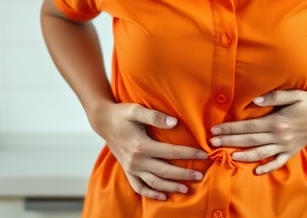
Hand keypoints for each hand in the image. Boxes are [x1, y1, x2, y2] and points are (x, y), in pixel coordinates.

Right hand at [91, 103, 207, 199]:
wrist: (103, 121)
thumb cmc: (121, 114)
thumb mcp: (136, 110)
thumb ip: (155, 116)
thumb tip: (174, 123)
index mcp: (141, 145)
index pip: (171, 152)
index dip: (188, 153)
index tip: (204, 154)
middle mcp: (137, 160)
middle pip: (165, 170)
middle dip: (184, 174)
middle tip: (200, 175)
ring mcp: (131, 168)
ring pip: (154, 182)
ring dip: (171, 187)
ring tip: (186, 189)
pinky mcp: (128, 171)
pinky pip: (139, 187)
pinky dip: (151, 194)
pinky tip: (163, 197)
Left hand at [208, 89, 306, 174]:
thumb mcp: (294, 94)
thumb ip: (275, 96)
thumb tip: (255, 99)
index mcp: (277, 122)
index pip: (248, 127)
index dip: (231, 128)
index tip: (216, 129)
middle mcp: (280, 137)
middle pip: (250, 140)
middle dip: (230, 141)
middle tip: (213, 141)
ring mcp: (285, 146)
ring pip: (260, 153)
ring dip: (242, 155)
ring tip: (228, 155)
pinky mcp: (291, 152)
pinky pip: (277, 163)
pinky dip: (267, 168)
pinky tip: (255, 171)